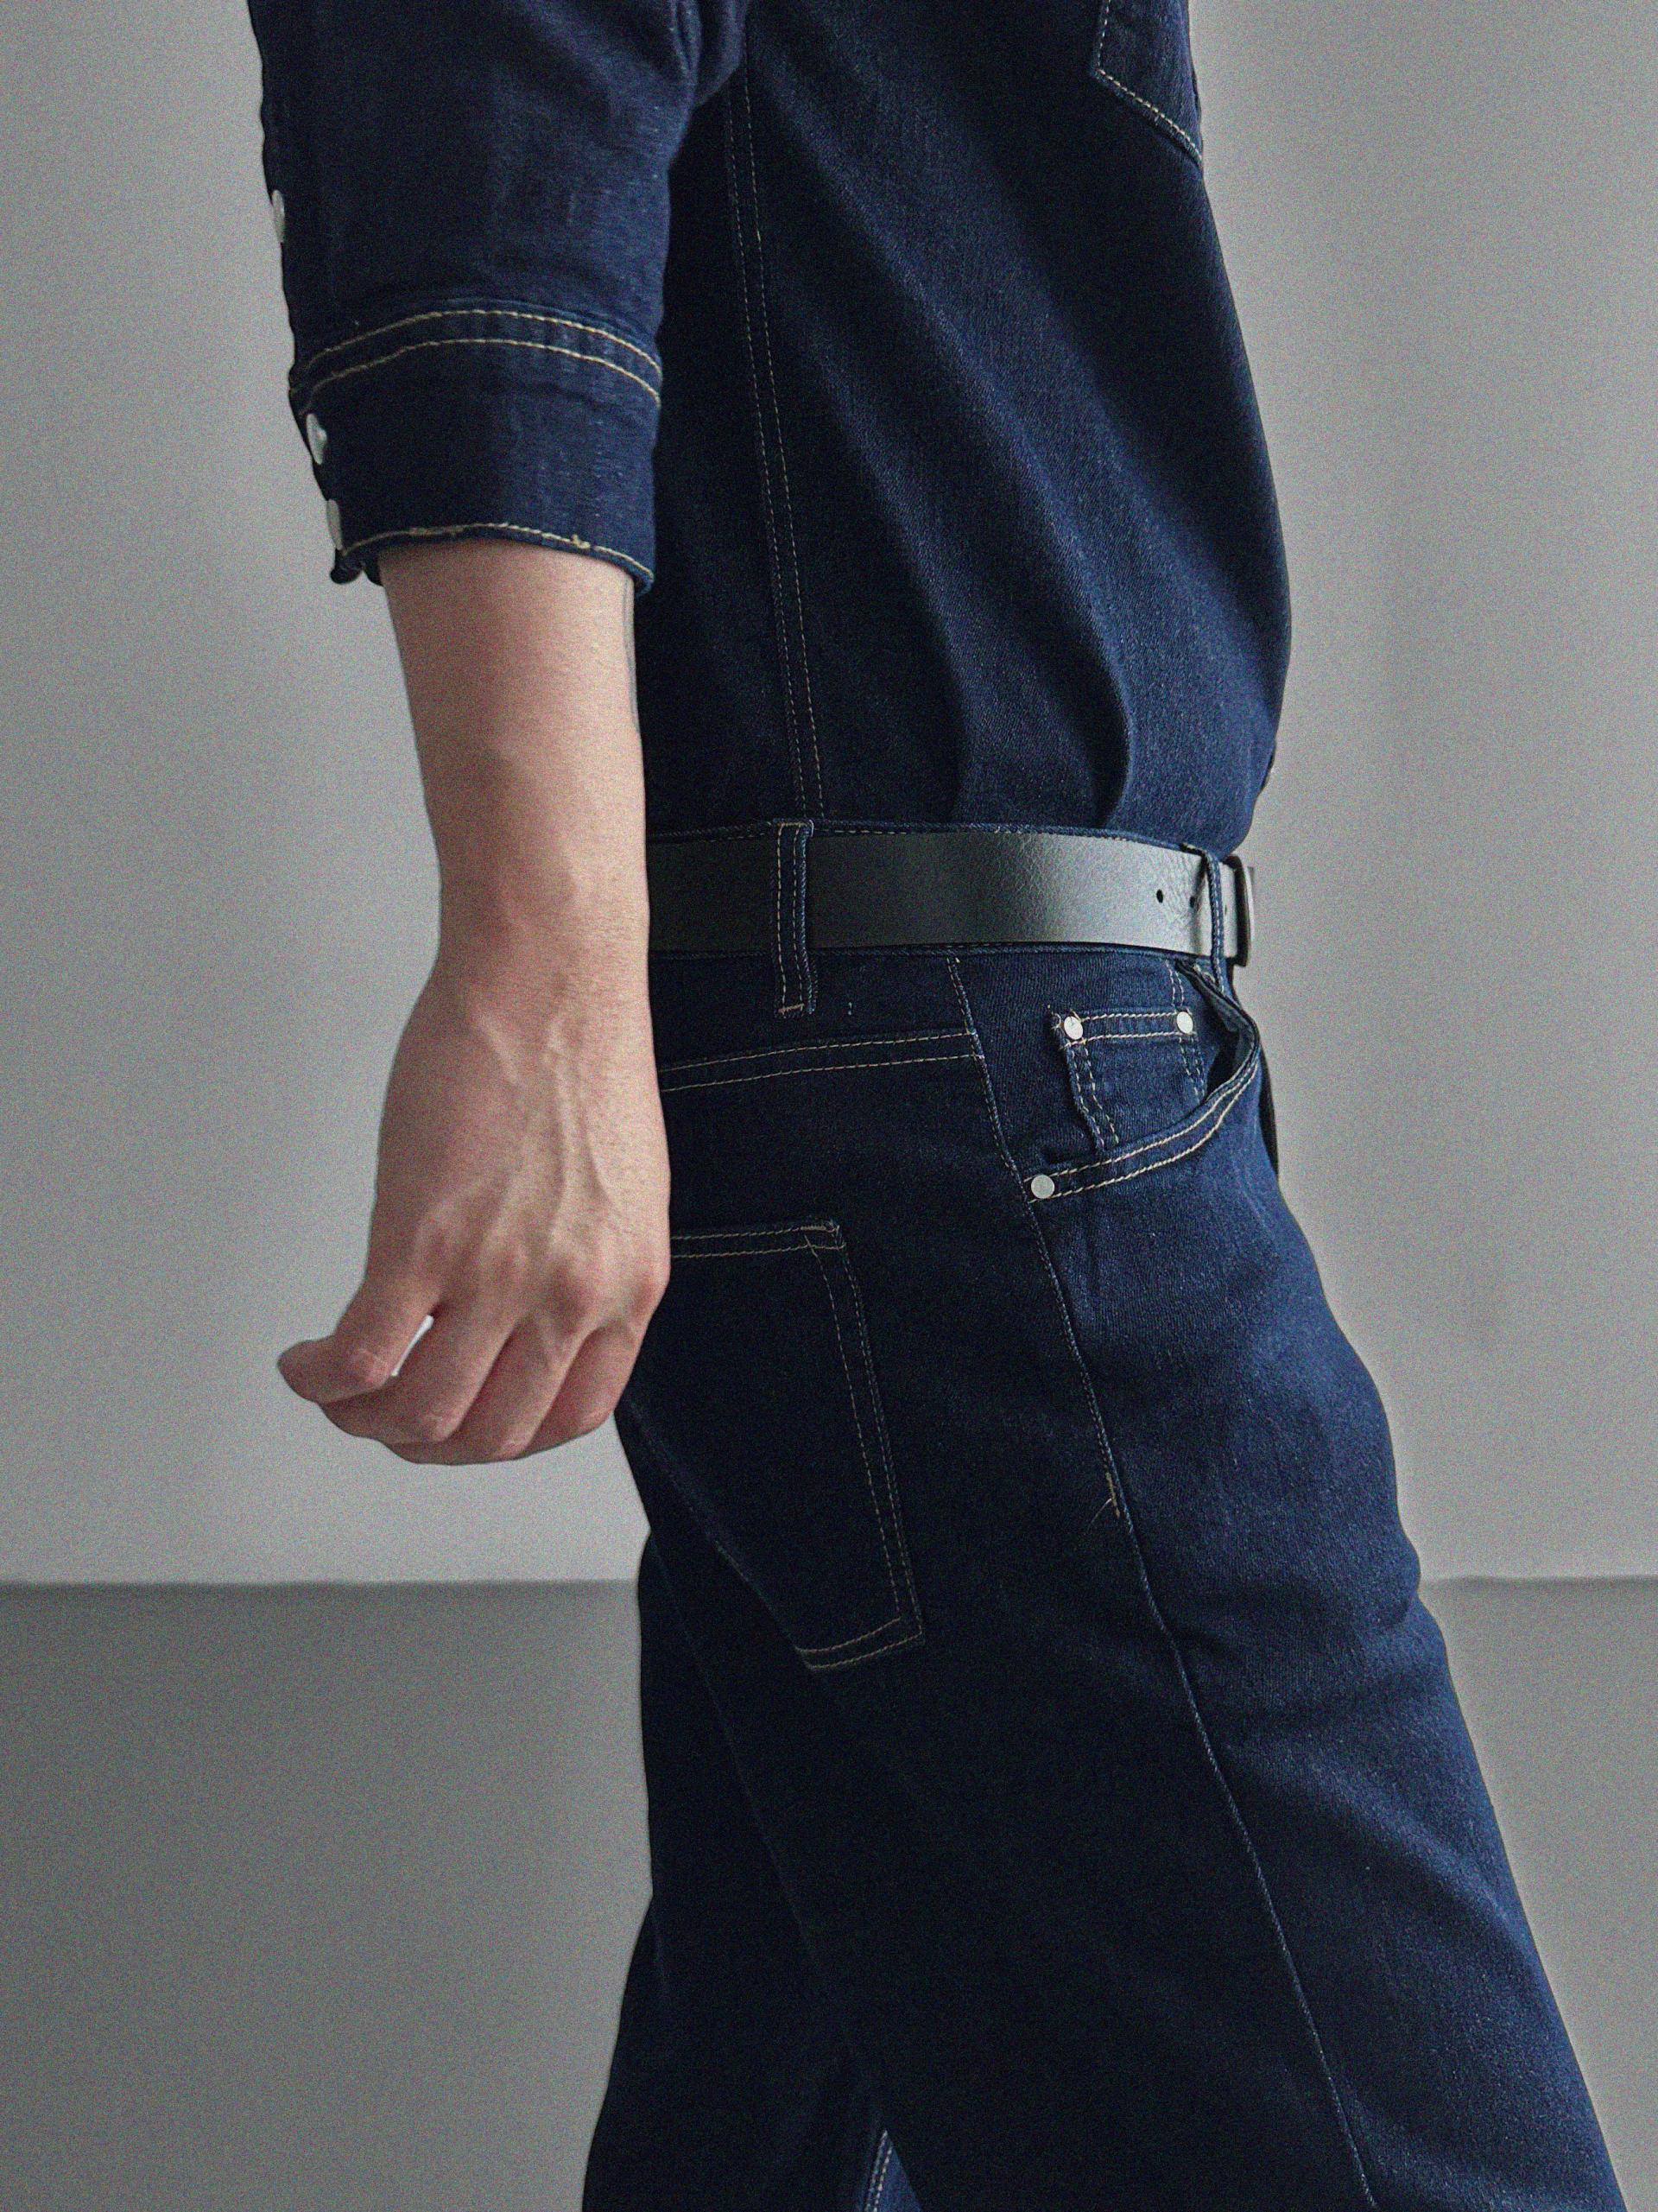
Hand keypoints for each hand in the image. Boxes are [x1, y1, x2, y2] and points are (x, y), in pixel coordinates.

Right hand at [276, 929, 669, 1461]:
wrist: (551, 981)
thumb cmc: (577, 1058)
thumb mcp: (619, 1190)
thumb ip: (588, 1260)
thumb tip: (533, 1304)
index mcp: (628, 1287)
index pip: (569, 1417)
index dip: (502, 1436)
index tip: (461, 1419)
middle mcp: (573, 1296)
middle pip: (490, 1434)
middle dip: (425, 1441)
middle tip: (382, 1414)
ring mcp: (500, 1276)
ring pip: (422, 1414)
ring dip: (364, 1420)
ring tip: (335, 1389)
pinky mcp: (424, 1242)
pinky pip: (361, 1358)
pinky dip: (321, 1380)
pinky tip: (302, 1363)